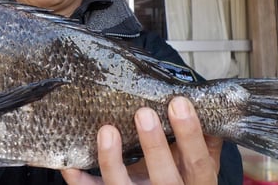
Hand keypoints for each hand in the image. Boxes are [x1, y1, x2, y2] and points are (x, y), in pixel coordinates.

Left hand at [61, 97, 221, 184]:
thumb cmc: (183, 179)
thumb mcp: (199, 163)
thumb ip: (205, 138)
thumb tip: (207, 101)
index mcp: (194, 182)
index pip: (198, 162)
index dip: (190, 134)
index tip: (178, 103)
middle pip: (164, 179)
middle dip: (153, 146)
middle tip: (143, 113)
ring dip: (112, 161)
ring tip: (107, 130)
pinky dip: (79, 179)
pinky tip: (69, 163)